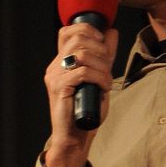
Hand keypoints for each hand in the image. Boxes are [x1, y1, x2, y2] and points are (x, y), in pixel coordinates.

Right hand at [41, 22, 118, 166]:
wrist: (74, 136)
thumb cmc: (86, 108)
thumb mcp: (99, 75)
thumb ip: (104, 54)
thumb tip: (111, 31)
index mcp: (60, 62)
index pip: (67, 31)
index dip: (87, 30)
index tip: (101, 45)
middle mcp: (54, 67)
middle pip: (78, 39)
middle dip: (100, 49)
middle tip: (107, 66)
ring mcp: (54, 76)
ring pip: (82, 54)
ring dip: (103, 66)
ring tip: (106, 80)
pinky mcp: (59, 87)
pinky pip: (84, 72)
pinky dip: (101, 78)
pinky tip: (104, 88)